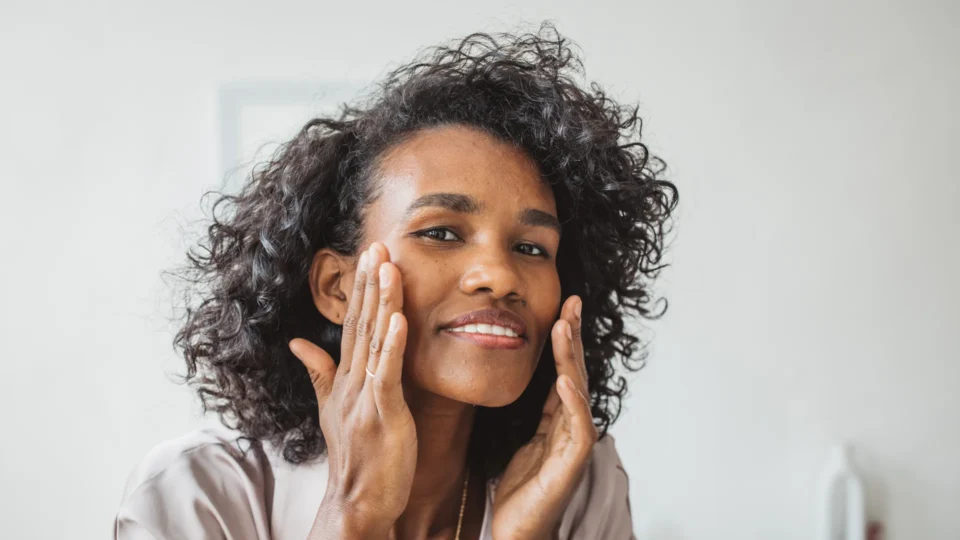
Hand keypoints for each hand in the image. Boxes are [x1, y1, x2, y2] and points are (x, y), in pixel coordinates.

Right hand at [288, 242, 415, 538]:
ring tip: (388, 266)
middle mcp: (351, 381)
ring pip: (373, 341)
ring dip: (381, 301)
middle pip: (361, 323)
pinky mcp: (381, 414)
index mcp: (345, 377)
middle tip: (377, 244)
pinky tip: (399, 319)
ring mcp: (364, 397)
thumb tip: (297, 341)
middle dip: (369, 283)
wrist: (357, 499)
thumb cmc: (354, 455)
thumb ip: (318, 371)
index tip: (370, 254)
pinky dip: (391, 346)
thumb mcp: (333, 407)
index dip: (361, 288)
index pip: (353, 323)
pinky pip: (385, 374)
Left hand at [492, 295, 597, 539]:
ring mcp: (574, 445)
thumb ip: (540, 415)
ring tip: (565, 328)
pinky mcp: (571, 464)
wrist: (518, 532)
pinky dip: (572, 402)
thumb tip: (546, 383)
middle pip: (575, 374)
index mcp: (560, 421)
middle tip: (572, 303)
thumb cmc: (523, 492)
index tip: (564, 307)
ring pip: (577, 393)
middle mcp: (572, 428)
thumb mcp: (528, 442)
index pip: (565, 371)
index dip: (566, 341)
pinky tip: (565, 381)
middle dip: (573, 338)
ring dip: (571, 359)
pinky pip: (576, 428)